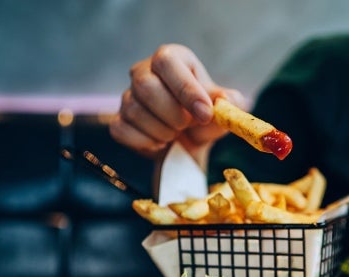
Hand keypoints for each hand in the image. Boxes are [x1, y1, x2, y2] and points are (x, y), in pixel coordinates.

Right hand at [109, 44, 245, 161]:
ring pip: (134, 111)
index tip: (205, 114)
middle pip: (145, 86)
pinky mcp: (118, 120)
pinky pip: (122, 130)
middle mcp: (144, 71)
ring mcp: (128, 96)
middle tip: (188, 125)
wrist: (190, 144)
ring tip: (177, 134)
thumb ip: (230, 102)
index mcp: (173, 59)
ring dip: (162, 131)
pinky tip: (160, 143)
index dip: (186, 89)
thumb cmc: (206, 118)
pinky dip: (146, 142)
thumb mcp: (225, 109)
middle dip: (173, 114)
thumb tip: (225, 100)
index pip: (167, 62)